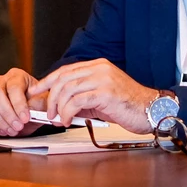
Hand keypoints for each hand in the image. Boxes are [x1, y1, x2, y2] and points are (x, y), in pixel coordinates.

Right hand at [0, 68, 45, 136]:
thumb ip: (35, 105)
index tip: (25, 118)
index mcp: (17, 76)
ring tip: (13, 130)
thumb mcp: (42, 102)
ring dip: (0, 121)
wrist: (33, 113)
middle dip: (7, 113)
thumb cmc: (37, 103)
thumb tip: (26, 112)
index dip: (19, 104)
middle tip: (18, 126)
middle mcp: (1, 82)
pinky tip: (3, 130)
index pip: (13, 87)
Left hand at [29, 59, 157, 133]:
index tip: (36, 91)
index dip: (48, 81)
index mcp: (98, 66)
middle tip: (48, 113)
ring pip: (68, 89)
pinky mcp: (106, 93)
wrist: (151, 110)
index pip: (66, 70)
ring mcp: (103, 79)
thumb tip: (60, 104)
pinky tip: (68, 121)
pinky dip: (68, 112)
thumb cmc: (128, 106)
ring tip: (59, 120)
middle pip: (64, 79)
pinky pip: (77, 101)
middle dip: (51, 97)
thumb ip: (83, 96)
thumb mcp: (102, 97)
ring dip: (59, 107)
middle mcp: (100, 69)